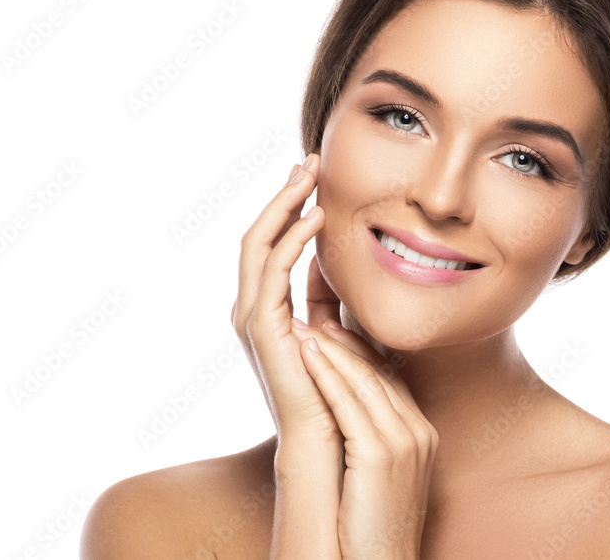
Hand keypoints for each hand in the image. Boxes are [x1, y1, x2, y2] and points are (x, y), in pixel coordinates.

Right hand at [229, 153, 340, 442]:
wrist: (333, 448)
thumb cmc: (348, 399)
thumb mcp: (348, 336)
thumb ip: (342, 305)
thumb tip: (354, 272)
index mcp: (272, 313)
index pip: (276, 247)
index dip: (294, 210)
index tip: (318, 178)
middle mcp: (256, 312)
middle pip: (260, 237)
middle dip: (283, 197)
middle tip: (308, 160)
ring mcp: (254, 321)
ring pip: (257, 245)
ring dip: (282, 206)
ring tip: (309, 174)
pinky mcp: (262, 331)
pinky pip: (271, 273)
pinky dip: (290, 241)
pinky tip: (315, 218)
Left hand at [291, 318, 437, 559]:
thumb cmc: (369, 530)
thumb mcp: (375, 475)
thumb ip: (368, 437)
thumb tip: (344, 410)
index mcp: (420, 433)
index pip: (389, 376)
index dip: (359, 347)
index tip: (332, 322)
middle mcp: (418, 431)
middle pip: (380, 370)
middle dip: (346, 337)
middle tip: (315, 307)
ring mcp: (405, 441)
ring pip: (365, 379)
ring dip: (333, 347)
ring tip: (305, 322)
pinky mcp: (382, 454)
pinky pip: (350, 403)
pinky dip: (326, 374)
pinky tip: (306, 353)